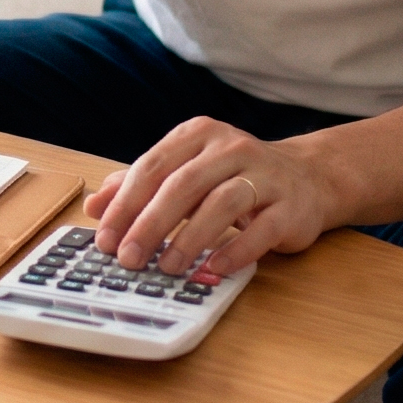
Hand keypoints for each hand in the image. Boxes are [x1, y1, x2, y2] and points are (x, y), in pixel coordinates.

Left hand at [81, 117, 335, 275]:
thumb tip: (94, 206)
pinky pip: (261, 229)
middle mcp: (231, 147)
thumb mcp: (184, 172)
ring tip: (166, 267)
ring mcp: (265, 175)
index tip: (105, 238)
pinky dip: (235, 250)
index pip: (152, 166)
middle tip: (128, 258)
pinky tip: (213, 268)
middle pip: (182, 185)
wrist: (308, 177)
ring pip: (221, 204)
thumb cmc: (232, 176)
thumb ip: (139, 185)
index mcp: (197, 134)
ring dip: (189, 239)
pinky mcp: (291, 206)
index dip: (124, 204)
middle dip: (150, 224)